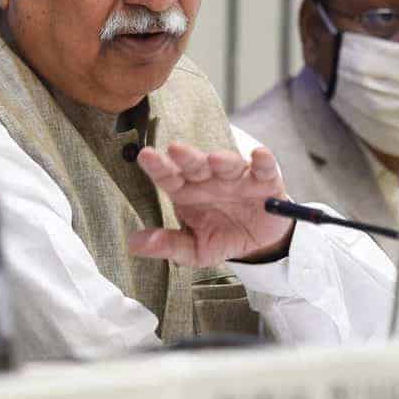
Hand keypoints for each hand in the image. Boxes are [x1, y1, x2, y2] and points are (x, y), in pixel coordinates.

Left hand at [127, 143, 293, 266]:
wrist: (258, 244)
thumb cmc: (221, 238)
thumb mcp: (194, 249)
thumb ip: (168, 245)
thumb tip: (133, 245)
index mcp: (186, 191)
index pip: (168, 176)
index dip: (157, 166)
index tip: (145, 156)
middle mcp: (210, 179)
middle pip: (196, 165)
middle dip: (186, 157)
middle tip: (175, 149)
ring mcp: (237, 178)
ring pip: (229, 164)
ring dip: (223, 160)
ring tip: (215, 159)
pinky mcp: (265, 181)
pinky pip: (264, 169)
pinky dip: (263, 161)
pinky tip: (260, 155)